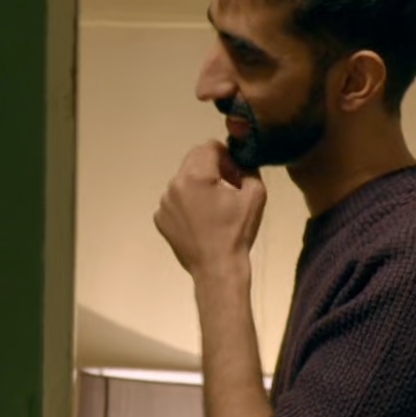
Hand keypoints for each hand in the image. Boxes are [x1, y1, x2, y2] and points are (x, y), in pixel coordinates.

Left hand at [154, 140, 266, 278]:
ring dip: (198, 185)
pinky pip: (175, 201)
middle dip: (212, 167)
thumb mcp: (255, 195)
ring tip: (215, 207)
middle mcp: (173, 185)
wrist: (218, 269)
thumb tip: (241, 160)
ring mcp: (164, 203)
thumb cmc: (237, 233)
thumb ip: (249, 168)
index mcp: (195, 176)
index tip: (235, 171)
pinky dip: (187, 204)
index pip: (209, 147)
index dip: (226, 155)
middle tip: (228, 186)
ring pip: (183, 180)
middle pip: (194, 160)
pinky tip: (201, 220)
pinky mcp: (160, 219)